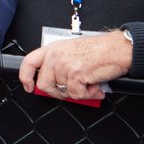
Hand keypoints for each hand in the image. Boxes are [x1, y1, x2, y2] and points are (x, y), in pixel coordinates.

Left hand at [18, 31, 132, 101]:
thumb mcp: (71, 51)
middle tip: (73, 90)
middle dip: (58, 93)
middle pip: (44, 84)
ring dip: (79, 92)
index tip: (29, 87)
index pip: (29, 62)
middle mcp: (55, 56)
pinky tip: (95, 85)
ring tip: (90, 82)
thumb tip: (54, 83)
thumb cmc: (99, 50)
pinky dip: (88, 94)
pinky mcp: (75, 74)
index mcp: (52, 49)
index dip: (25, 77)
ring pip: (63, 92)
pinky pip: (77, 94)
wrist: (118, 49)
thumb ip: (58, 64)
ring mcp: (64, 65)